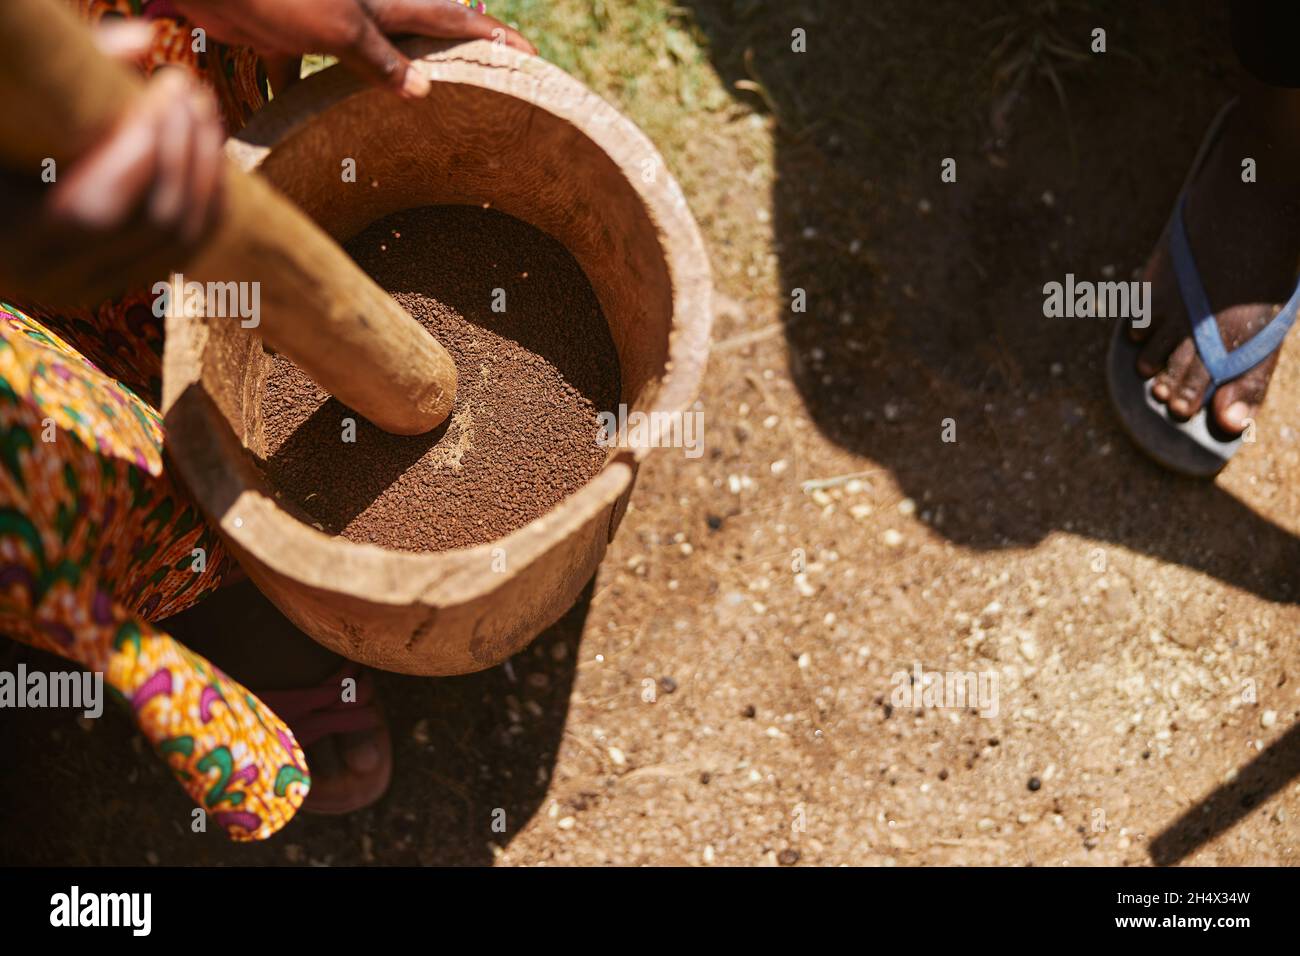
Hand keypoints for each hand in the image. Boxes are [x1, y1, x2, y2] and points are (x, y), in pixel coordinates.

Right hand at [0, 20, 225, 303]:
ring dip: (205, 167)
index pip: (96, 210)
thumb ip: (65, 72)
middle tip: (189, 88)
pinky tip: (207, 146)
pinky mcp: (127, 281)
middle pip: (155, 222)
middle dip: (184, 148)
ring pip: (182, 236)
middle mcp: (59, 280)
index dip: (144, 147)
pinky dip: (208, 196)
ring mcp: (99, 287)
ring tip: (201, 108)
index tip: (167, 83)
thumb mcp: (9, 109)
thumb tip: (142, 37)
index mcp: (14, 242)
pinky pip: (189, 245)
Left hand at [174, 0, 536, 96]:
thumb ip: (380, 60)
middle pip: (415, 39)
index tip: (529, 55)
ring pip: (365, 61)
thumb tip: (423, 91)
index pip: (452, 19)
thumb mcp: (341, 29)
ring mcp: (326, 26)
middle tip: (480, 82)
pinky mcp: (286, 39)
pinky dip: (298, 100)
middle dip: (446, 60)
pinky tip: (297, 124)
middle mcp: (363, 14)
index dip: (492, 37)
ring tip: (409, 114)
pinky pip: (299, 75)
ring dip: (382, 85)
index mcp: (385, 6)